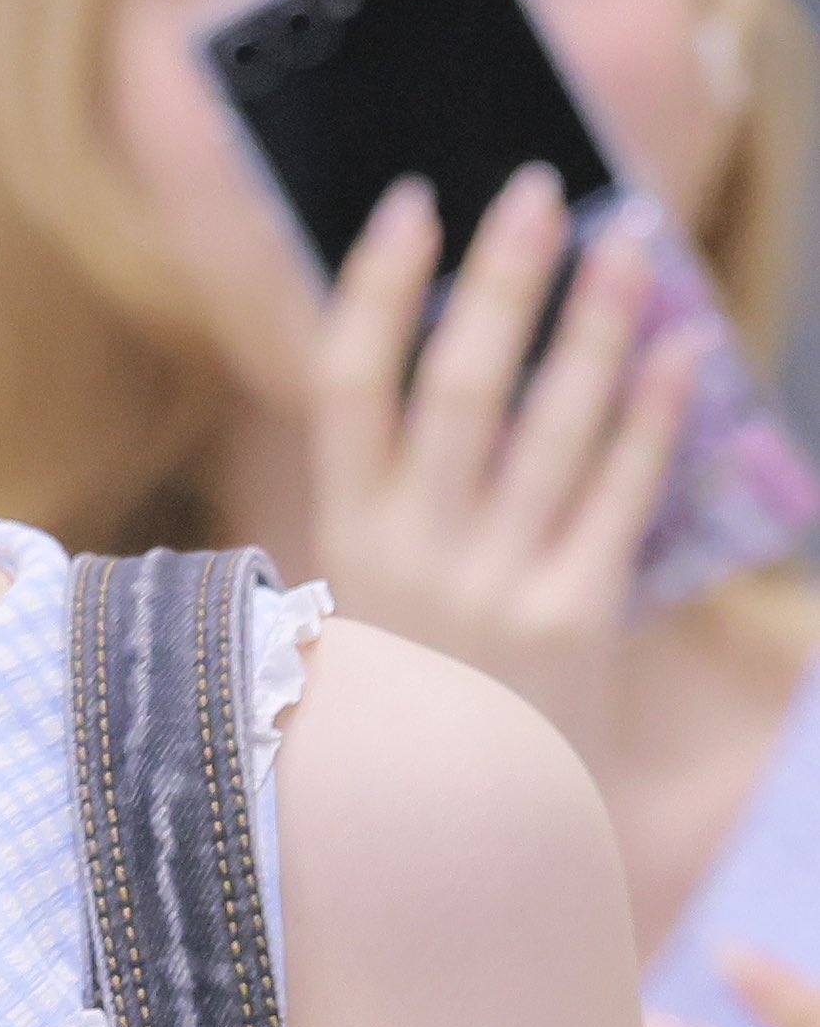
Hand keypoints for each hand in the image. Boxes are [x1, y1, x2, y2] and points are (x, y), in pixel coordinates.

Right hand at [310, 168, 697, 762]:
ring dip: (594, 324)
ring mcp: (493, 583)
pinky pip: (621, 493)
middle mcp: (411, 552)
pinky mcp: (574, 616)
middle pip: (457, 386)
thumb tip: (452, 336)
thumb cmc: (426, 685)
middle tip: (540, 192)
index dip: (372, 288)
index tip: (412, 203)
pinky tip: (681, 350)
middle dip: (500, 280)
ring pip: (551, 426)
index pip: (346, 384)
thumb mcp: (376, 587)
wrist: (464, 834)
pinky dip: (652, 414)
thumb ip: (399, 485)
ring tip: (628, 244)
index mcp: (345, 533)